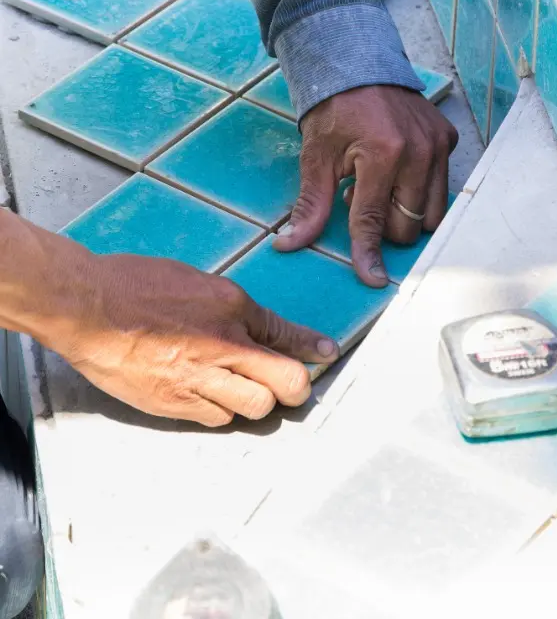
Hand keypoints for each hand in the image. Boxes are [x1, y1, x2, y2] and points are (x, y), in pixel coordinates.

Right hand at [38, 253, 338, 425]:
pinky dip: (222, 409)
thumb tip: (261, 326)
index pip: (285, 335)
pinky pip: (217, 419)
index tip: (325, 354)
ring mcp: (197, 380)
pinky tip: (210, 393)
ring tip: (243, 386)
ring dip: (256, 400)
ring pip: (255, 409)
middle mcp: (221, 347)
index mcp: (230, 307)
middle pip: (285, 384)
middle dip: (294, 386)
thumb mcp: (197, 282)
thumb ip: (235, 309)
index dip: (311, 348)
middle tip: (288, 383)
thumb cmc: (137, 285)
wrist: (88, 308)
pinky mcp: (174, 405)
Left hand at [274, 85, 457, 286]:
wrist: (358, 65)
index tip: (372, 279)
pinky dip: (419, 193)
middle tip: (359, 197)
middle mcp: (418, 152)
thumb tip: (289, 244)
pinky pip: (441, 187)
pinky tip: (397, 175)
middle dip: (383, 227)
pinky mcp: (448, 139)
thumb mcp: (316, 158)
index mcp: (382, 154)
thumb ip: (310, 205)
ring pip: (431, 213)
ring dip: (404, 214)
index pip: (373, 220)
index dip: (368, 253)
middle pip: (408, 225)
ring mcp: (437, 144)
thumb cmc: (333, 112)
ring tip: (380, 188)